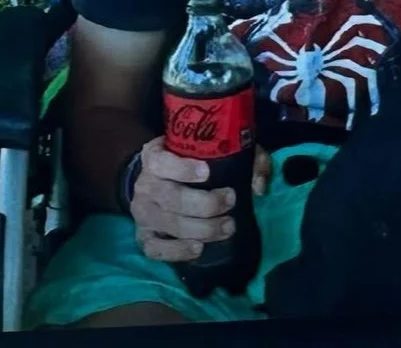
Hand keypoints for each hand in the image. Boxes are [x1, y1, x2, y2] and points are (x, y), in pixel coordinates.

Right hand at [127, 137, 267, 264]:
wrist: (153, 180)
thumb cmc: (187, 162)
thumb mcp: (210, 149)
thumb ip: (241, 157)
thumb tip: (258, 186)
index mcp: (154, 158)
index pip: (163, 163)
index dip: (183, 169)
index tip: (207, 172)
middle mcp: (145, 185)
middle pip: (172, 198)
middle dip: (205, 203)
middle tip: (230, 201)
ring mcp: (142, 214)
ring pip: (170, 225)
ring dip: (202, 229)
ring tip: (228, 227)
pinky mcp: (143, 237)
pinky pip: (156, 249)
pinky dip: (178, 251)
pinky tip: (199, 248)